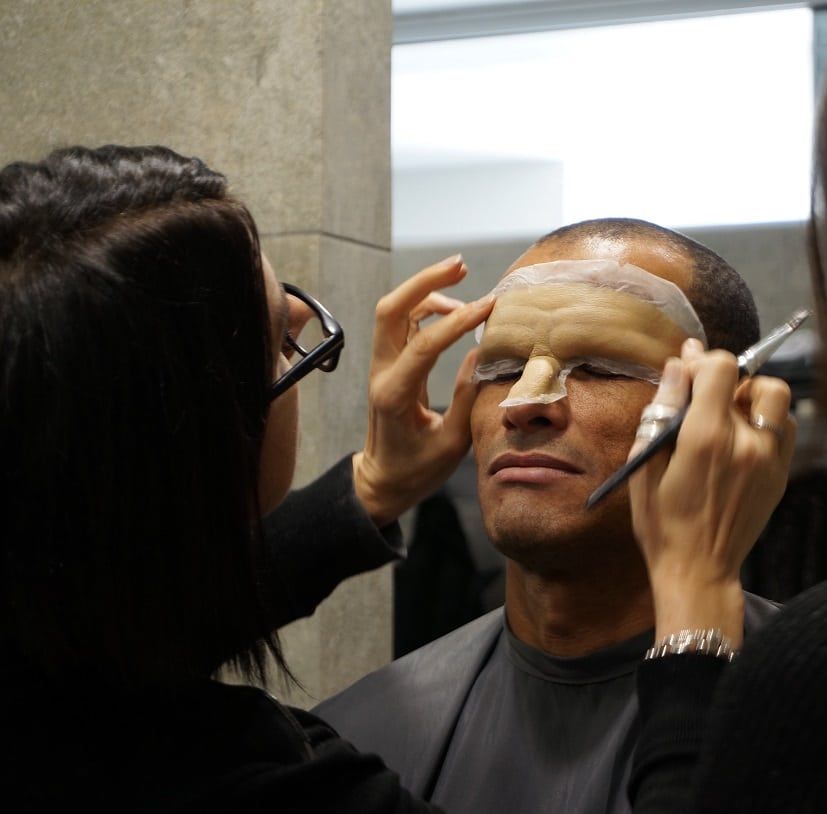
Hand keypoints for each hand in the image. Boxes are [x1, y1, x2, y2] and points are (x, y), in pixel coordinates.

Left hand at [352, 255, 494, 526]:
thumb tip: (481, 352)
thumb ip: (467, 396)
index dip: (458, 321)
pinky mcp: (388, 364)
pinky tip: (452, 309)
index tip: (491, 307)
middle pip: (390, 310)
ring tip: (463, 282)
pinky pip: (401, 324)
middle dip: (424, 281)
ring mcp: (381, 366)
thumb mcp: (451, 443)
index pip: (423, 345)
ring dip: (425, 289)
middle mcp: (381, 373)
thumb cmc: (416, 469)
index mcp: (393, 395)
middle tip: (460, 265)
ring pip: (394, 311)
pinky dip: (425, 308)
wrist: (382, 480)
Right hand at [629, 339, 795, 644]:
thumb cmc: (660, 519)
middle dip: (724, 377)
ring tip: (724, 415)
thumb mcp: (644, 463)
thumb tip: (677, 366)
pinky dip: (764, 419)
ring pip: (776, 398)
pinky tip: (740, 436)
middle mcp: (746, 442)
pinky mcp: (781, 473)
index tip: (684, 369)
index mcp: (706, 437)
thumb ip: (662, 409)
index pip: (722, 367)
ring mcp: (770, 458)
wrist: (697, 568)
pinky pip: (784, 426)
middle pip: (751, 377)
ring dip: (750, 395)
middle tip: (702, 395)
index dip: (701, 360)